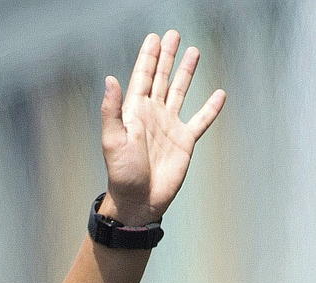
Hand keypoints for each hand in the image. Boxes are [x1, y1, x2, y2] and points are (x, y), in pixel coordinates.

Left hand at [100, 30, 224, 225]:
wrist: (139, 201)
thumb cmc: (122, 174)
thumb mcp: (113, 141)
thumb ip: (111, 110)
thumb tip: (110, 80)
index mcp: (134, 113)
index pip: (142, 77)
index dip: (148, 57)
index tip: (154, 38)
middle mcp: (152, 115)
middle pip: (161, 78)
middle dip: (167, 56)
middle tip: (173, 35)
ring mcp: (169, 126)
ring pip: (180, 92)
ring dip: (186, 72)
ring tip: (194, 51)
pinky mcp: (185, 141)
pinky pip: (201, 120)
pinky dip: (211, 108)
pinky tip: (219, 95)